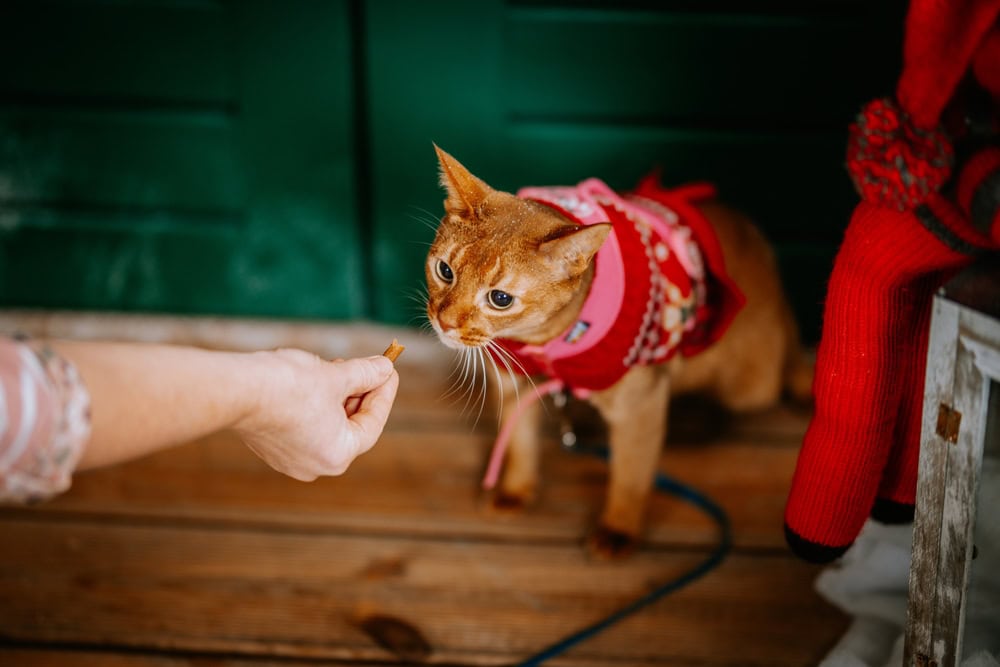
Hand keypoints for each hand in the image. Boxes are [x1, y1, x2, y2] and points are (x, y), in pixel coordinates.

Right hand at [234, 349, 398, 480]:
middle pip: (350, 426)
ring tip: (339, 368)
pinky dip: (316, 406)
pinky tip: (316, 381)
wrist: (236, 390)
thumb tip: (384, 368)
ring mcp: (291, 459)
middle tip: (368, 368)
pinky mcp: (272, 447)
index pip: (372, 424)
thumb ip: (366, 374)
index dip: (384, 394)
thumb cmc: (288, 385)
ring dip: (337, 398)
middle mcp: (316, 466)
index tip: (390, 371)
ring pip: (327, 425)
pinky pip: (305, 426)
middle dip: (360, 394)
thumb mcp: (337, 376)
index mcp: (338, 455)